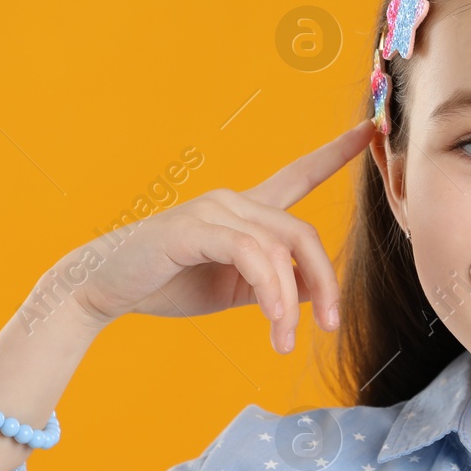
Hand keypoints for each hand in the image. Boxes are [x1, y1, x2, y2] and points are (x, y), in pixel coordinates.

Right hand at [59, 120, 376, 352]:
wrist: (102, 289)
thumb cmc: (167, 285)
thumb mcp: (233, 290)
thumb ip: (273, 285)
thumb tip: (313, 293)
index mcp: (245, 212)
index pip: (299, 174)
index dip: (335, 153)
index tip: (369, 129)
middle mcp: (233, 201)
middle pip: (302, 234)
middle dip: (325, 282)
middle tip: (330, 325)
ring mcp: (214, 210)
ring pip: (280, 249)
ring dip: (291, 300)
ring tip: (284, 341)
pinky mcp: (194, 228)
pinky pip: (251, 254)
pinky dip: (271, 288)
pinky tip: (275, 318)